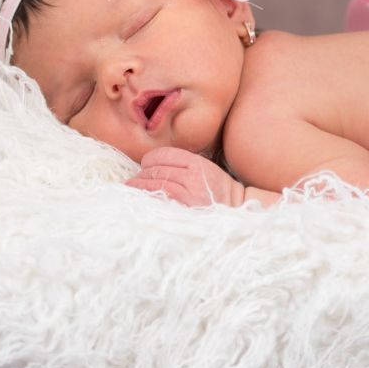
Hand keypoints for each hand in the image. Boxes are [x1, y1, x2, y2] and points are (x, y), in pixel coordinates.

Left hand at [128, 146, 245, 206]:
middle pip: (157, 169)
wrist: (237, 212)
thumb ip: (184, 165)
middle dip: (142, 174)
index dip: (149, 159)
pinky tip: (140, 197)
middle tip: (134, 180)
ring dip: (139, 185)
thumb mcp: (206, 170)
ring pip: (156, 182)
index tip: (144, 165)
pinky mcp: (185, 208)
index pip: (165, 154)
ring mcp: (189, 193)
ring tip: (131, 187)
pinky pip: (160, 198)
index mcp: (198, 163)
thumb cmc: (218, 193)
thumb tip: (152, 166)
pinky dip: (147, 196)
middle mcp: (194, 175)